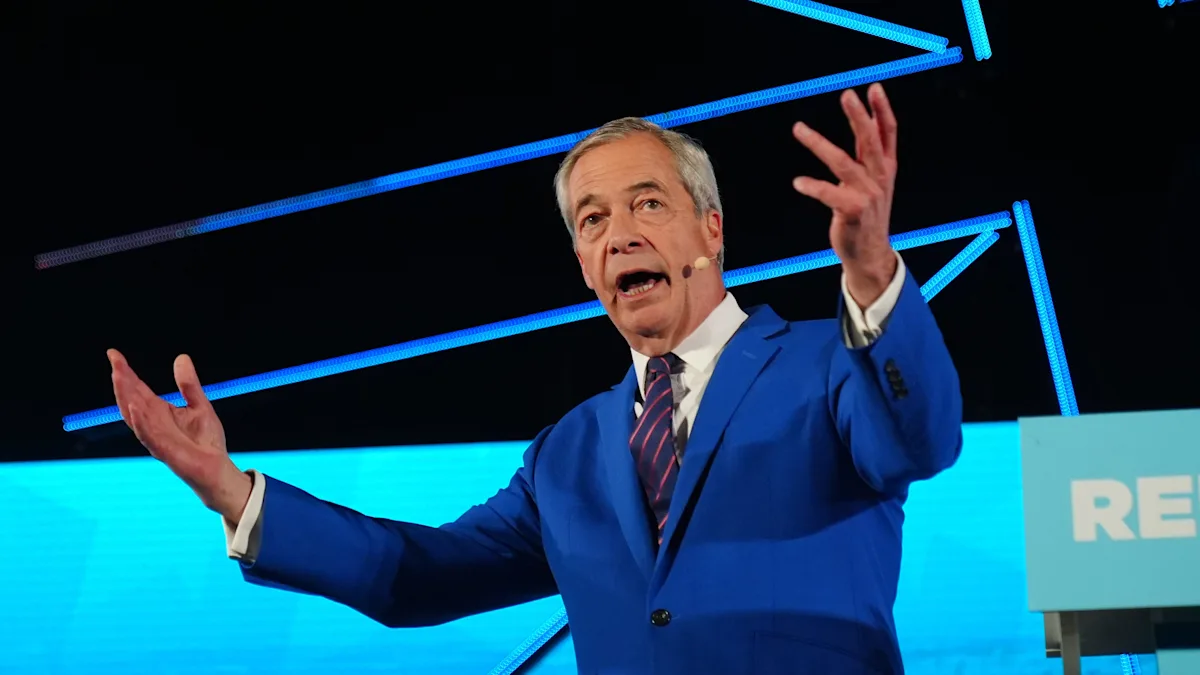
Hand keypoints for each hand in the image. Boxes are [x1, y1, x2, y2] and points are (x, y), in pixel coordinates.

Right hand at [108, 349, 250, 520]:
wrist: (217, 469)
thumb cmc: (206, 441)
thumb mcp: (199, 405)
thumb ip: (189, 384)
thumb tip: (181, 357)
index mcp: (159, 412)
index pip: (137, 389)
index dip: (125, 372)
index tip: (114, 354)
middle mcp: (152, 424)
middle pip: (132, 399)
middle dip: (122, 381)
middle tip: (114, 361)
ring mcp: (156, 438)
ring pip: (135, 415)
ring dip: (126, 396)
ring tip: (119, 376)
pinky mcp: (166, 451)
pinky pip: (149, 436)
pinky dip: (141, 421)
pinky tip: (135, 407)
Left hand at [792, 82, 899, 306]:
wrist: (870, 254)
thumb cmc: (867, 215)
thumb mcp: (876, 182)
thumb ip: (871, 156)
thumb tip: (867, 124)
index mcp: (886, 169)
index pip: (887, 134)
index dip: (882, 110)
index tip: (874, 88)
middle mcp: (879, 179)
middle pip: (869, 142)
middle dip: (859, 117)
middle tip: (847, 94)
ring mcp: (867, 195)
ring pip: (842, 163)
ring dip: (818, 144)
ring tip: (798, 129)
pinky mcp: (852, 212)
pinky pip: (829, 195)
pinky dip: (814, 187)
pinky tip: (798, 182)